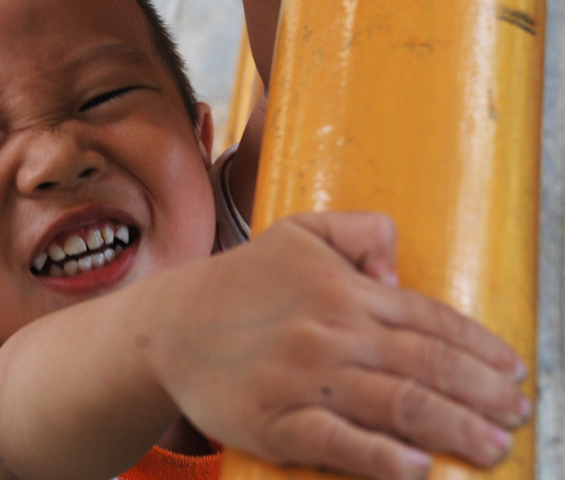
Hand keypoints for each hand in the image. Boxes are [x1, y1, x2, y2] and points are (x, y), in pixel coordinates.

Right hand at [138, 212, 528, 479]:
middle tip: (517, 415)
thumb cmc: (239, 282)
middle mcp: (331, 333)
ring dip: (455, 428)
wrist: (169, 325)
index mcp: (342, 290)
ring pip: (398, 406)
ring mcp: (304, 379)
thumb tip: (398, 269)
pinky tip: (417, 467)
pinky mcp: (275, 421)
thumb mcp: (297, 232)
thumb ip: (358, 230)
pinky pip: (339, 442)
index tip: (513, 370)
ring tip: (491, 446)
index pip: (430, 319)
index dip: (479, 348)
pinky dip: (382, 457)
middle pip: (427, 367)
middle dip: (483, 394)